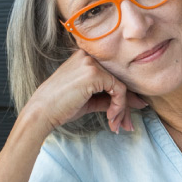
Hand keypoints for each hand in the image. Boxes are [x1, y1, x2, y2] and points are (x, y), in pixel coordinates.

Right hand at [25, 48, 148, 133]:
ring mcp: (91, 62)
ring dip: (123, 109)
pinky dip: (119, 106)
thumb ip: (112, 97)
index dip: (124, 97)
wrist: (41, 113)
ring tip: (117, 125)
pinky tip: (110, 118)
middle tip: (127, 125)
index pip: (114, 75)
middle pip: (119, 80)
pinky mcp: (94, 73)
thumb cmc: (62, 106)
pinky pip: (118, 90)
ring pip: (122, 86)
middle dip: (126, 105)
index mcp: (86, 58)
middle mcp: (89, 55)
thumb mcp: (91, 99)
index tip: (126, 115)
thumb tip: (140, 102)